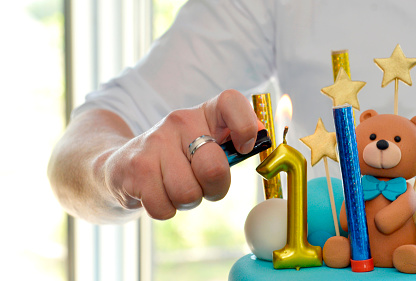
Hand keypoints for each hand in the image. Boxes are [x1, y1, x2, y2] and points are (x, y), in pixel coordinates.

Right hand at [103, 89, 261, 219]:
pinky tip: (156, 192)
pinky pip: (164, 207)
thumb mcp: (207, 145)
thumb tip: (262, 136)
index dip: (245, 127)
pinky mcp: (134, 167)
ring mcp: (155, 142)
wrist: (122, 165)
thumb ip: (234, 143)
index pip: (232, 101)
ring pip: (188, 193)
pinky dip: (165, 209)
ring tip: (175, 186)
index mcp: (205, 112)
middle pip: (214, 169)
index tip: (244, 147)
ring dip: (186, 201)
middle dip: (214, 189)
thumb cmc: (178, 159)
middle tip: (202, 184)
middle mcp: (180, 120)